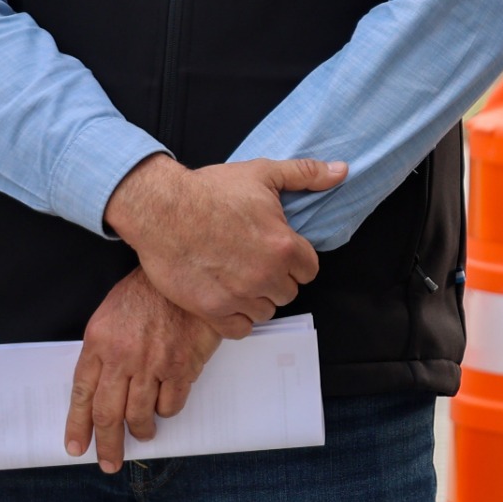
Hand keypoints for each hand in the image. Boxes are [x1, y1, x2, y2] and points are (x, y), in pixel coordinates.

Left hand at [63, 270, 221, 472]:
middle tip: (109, 462)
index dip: (78, 426)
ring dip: (141, 430)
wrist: (187, 268)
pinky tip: (166, 406)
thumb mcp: (110, 315)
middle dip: (107, 444)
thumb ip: (102, 351)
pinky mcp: (182, 364)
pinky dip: (167, 410)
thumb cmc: (148, 291)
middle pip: (108, 414)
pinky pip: (171, 403)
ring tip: (143, 434)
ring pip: (140, 414)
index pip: (82, 395)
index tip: (76, 448)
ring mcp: (153, 363)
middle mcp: (122, 357)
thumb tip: (99, 387)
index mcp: (98, 343)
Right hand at [103, 154, 346, 334]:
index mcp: (284, 246)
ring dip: (257, 298)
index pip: (310, 270)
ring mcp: (238, 295)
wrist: (161, 208)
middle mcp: (265, 276)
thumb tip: (342, 171)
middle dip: (277, 278)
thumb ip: (307, 174)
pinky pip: (240, 330)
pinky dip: (237, 319)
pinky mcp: (211, 310)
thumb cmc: (210, 190)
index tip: (278, 250)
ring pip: (266, 310)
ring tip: (240, 278)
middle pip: (288, 291)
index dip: (295, 259)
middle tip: (256, 261)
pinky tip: (228, 299)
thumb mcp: (263, 173)